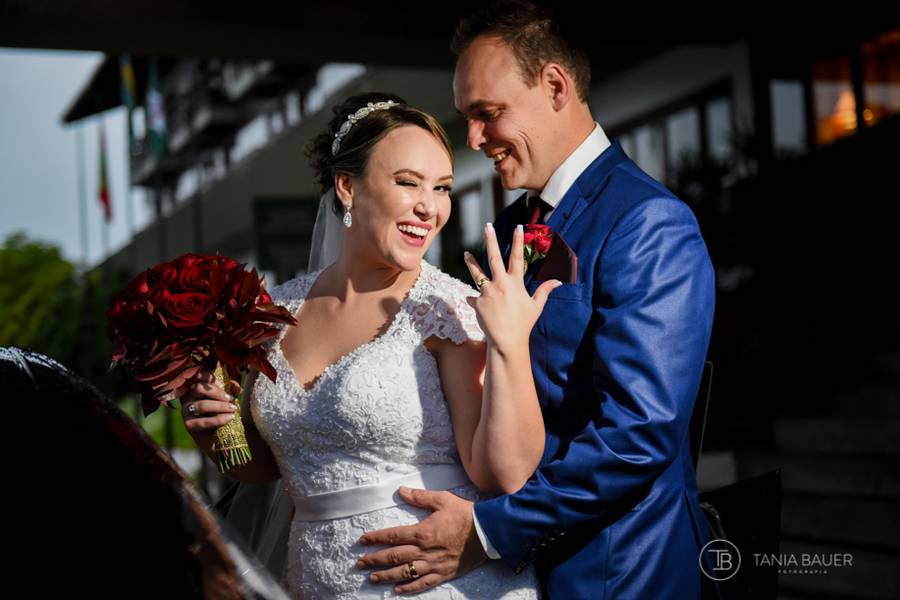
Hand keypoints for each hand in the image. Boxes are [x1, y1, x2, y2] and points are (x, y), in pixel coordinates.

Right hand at [180, 369, 240, 446]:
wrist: (219, 439)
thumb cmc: (222, 414)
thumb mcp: (227, 399)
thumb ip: (231, 390)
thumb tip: (235, 385)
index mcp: (194, 389)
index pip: (197, 377)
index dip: (209, 377)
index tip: (223, 383)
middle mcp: (187, 399)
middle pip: (197, 388)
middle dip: (216, 392)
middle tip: (230, 399)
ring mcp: (186, 412)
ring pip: (201, 405)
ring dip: (220, 406)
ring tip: (233, 409)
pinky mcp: (189, 426)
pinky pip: (204, 421)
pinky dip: (219, 419)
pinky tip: (230, 418)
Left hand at [356, 487, 486, 594]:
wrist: (487, 532)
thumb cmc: (464, 514)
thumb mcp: (442, 500)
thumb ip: (420, 497)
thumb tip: (401, 491)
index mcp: (422, 532)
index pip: (393, 536)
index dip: (376, 539)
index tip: (363, 540)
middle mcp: (424, 551)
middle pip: (394, 557)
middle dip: (375, 560)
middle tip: (360, 563)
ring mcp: (433, 564)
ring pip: (404, 573)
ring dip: (386, 576)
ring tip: (371, 578)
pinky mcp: (443, 574)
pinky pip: (423, 583)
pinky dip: (409, 588)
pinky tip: (397, 590)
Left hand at [464, 223, 560, 351]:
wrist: (507, 341)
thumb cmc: (523, 324)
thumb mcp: (536, 306)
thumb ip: (545, 291)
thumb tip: (558, 282)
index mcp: (515, 283)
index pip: (518, 257)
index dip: (518, 241)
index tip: (518, 226)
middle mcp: (500, 284)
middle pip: (494, 257)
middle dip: (490, 240)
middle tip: (487, 226)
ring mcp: (487, 292)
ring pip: (477, 273)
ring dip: (471, 261)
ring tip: (466, 253)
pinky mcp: (478, 302)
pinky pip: (475, 297)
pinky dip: (475, 298)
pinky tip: (471, 299)